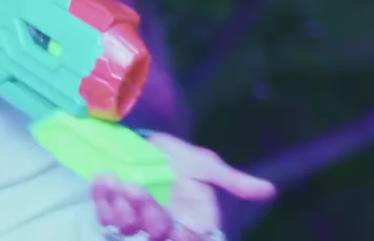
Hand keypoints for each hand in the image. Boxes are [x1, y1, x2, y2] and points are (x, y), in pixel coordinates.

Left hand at [92, 133, 275, 239]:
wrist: (143, 142)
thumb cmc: (178, 157)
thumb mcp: (206, 166)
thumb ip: (233, 181)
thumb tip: (270, 191)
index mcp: (191, 223)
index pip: (188, 240)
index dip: (177, 235)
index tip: (173, 226)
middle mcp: (163, 229)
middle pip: (155, 234)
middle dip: (145, 211)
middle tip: (135, 185)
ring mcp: (135, 224)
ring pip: (126, 229)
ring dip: (120, 205)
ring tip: (117, 178)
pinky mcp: (112, 215)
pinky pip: (105, 216)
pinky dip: (103, 198)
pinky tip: (104, 178)